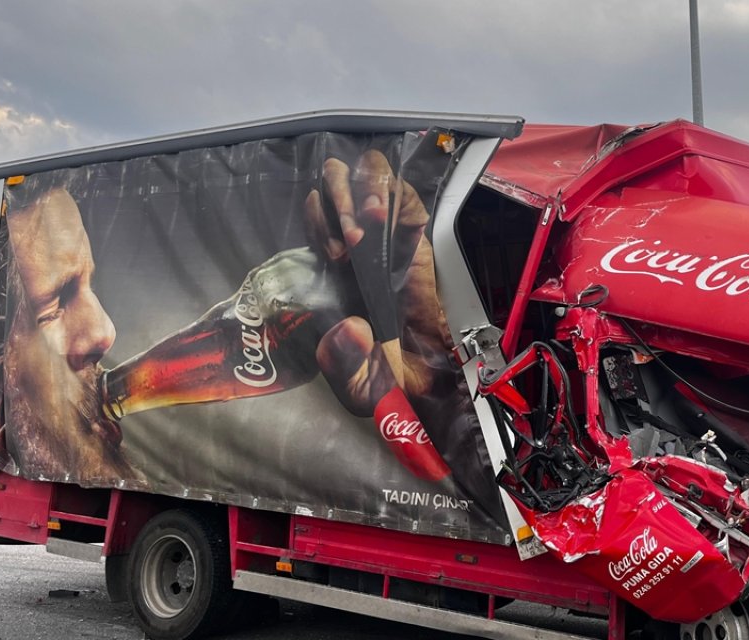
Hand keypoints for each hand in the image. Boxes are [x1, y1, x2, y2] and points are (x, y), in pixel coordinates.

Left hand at [304, 150, 451, 415]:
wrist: (434, 385)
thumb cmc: (392, 380)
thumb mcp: (356, 385)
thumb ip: (342, 365)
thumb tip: (351, 327)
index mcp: (334, 267)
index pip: (314, 212)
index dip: (316, 220)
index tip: (331, 257)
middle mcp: (357, 242)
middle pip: (332, 181)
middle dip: (333, 200)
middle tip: (346, 244)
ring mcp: (388, 234)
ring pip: (363, 173)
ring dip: (356, 192)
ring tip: (363, 229)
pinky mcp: (417, 233)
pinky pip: (402, 191)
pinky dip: (389, 194)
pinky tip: (381, 218)